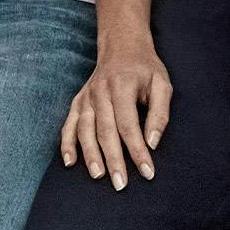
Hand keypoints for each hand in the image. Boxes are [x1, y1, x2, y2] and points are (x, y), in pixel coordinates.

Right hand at [60, 44, 170, 187]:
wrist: (121, 45)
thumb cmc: (145, 68)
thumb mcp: (162, 84)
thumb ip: (160, 113)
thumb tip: (152, 143)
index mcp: (122, 86)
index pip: (129, 125)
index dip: (138, 151)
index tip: (147, 172)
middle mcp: (100, 91)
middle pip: (105, 131)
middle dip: (113, 160)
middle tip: (121, 184)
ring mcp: (86, 97)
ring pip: (85, 130)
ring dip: (90, 155)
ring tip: (99, 176)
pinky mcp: (78, 101)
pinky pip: (68, 124)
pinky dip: (67, 143)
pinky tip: (69, 162)